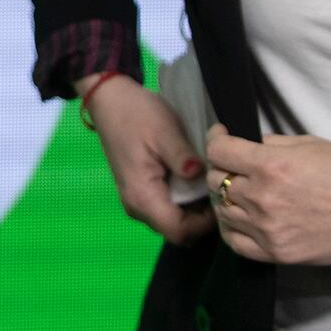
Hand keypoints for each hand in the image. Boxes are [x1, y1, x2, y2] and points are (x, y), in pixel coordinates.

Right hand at [78, 73, 214, 245]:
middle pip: (177, 231)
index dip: (205, 224)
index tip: (221, 198)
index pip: (180, 232)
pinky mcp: (139, 191)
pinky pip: (166, 209)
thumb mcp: (165, 131)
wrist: (109, 99)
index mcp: (142, 196)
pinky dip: (184, 202)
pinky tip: (195, 181)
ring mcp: (136, 200)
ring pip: (173, 222)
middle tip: (220, 190)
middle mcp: (137, 207)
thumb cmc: (137, 114)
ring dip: (194, 210)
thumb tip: (202, 175)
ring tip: (209, 184)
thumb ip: (183, 157)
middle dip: (202, 219)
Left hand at [204, 123, 330, 265]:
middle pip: (216, 180)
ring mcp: (268, 229)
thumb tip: (244, 146)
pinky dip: (231, 228)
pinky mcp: (277, 253)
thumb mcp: (308, 144)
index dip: (216, 139)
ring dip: (226, 197)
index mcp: (270, 166)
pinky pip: (234, 242)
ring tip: (241, 190)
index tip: (221, 136)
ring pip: (222, 210)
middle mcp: (263, 198)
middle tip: (235, 164)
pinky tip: (240, 217)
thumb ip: (269, 145)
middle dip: (222, 167)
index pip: (218, 152)